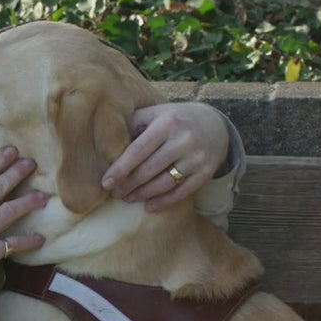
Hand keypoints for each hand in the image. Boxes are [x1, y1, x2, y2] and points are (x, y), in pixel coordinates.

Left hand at [100, 102, 229, 211]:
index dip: (121, 168)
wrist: (214, 124)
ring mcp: (197, 158)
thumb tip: (106, 144)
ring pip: (165, 183)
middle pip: (150, 169)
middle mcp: (184, 140)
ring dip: (143, 194)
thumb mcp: (153, 114)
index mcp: (167, 123)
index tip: (106, 182)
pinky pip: (182, 192)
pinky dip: (164, 202)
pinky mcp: (206, 172)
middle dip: (129, 184)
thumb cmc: (172, 120)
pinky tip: (149, 206)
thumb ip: (132, 125)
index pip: (139, 150)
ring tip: (127, 198)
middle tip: (113, 193)